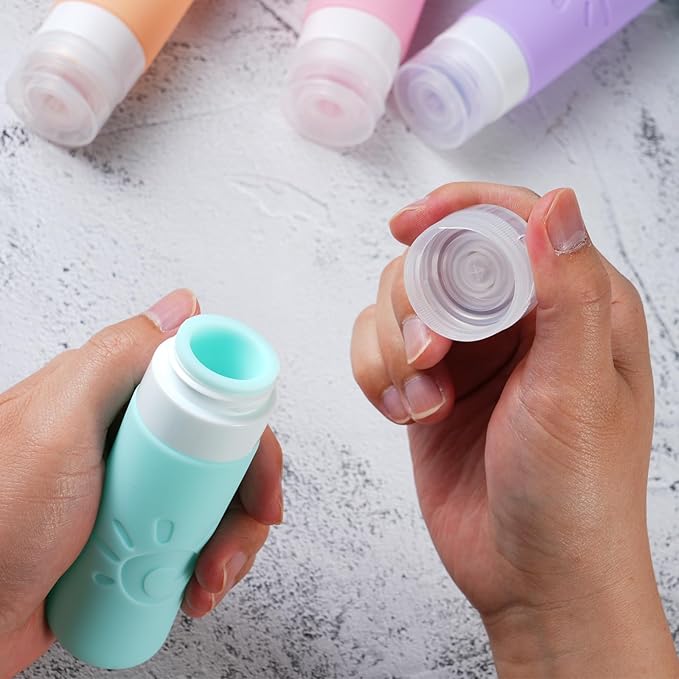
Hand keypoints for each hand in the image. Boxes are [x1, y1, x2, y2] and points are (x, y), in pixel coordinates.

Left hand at [0, 289, 282, 677]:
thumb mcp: (55, 425)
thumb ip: (116, 360)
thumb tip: (181, 308)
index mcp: (122, 402)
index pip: (214, 397)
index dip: (248, 432)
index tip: (258, 472)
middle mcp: (136, 442)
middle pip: (227, 456)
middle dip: (245, 500)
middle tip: (233, 535)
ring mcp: (140, 492)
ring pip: (220, 503)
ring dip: (232, 544)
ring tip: (206, 577)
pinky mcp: (140, 536)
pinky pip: (198, 542)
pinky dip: (210, 567)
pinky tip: (191, 586)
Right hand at [352, 184, 678, 677]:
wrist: (532, 576)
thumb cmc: (575, 493)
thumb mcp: (576, 389)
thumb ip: (569, 292)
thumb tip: (557, 203)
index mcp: (571, 306)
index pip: (511, 222)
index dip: (455, 210)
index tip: (407, 225)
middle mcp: (515, 323)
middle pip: (436, 259)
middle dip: (414, 302)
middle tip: (428, 357)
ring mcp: (468, 355)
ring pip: (397, 305)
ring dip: (392, 349)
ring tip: (424, 402)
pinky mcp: (429, 387)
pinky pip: (378, 352)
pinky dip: (378, 378)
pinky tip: (410, 416)